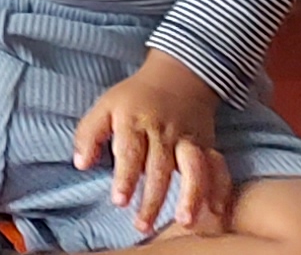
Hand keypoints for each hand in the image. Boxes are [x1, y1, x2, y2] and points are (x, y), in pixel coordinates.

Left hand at [72, 54, 231, 234]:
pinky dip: (220, 187)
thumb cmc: (135, 97)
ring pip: (194, 167)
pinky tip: (216, 210)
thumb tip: (80, 164)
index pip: (130, 151)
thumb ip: (89, 134)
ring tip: (185, 221)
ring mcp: (188, 139)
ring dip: (191, 195)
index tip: (120, 200)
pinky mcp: (207, 145)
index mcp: (135, 121)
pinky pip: (218, 166)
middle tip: (143, 225)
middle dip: (154, 198)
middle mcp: (163, 132)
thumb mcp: (105, 106)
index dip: (125, 177)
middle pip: (160, 167)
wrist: (178, 76)